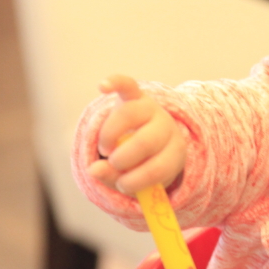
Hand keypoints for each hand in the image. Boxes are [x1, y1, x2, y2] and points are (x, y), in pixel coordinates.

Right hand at [87, 75, 185, 194]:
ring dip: (110, 135)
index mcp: (174, 151)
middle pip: (145, 141)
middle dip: (124, 158)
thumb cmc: (143, 162)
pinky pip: (127, 85)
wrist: (155, 138)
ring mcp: (151, 108)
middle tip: (114, 164)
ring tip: (105, 149)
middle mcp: (166, 127)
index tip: (123, 185)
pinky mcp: (135, 95)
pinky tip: (102, 86)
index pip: (159, 167)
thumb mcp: (136, 176)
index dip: (139, 178)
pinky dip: (114, 83)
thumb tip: (93, 170)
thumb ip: (116, 177)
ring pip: (129, 115)